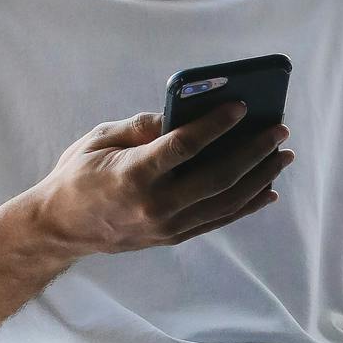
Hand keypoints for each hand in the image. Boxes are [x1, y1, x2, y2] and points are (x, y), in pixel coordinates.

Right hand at [31, 102, 292, 258]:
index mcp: (133, 175)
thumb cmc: (77, 175)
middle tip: (278, 130)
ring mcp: (167, 225)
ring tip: (282, 155)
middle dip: (253, 151)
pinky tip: (267, 188)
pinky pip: (219, 219)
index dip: (216, 125)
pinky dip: (247, 204)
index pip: (184, 146)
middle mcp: (155, 204)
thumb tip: (182, 113)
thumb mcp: (99, 139)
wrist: (60, 229)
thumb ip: (141, 125)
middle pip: (217, 177)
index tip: (241, 106)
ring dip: (259, 177)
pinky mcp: (174, 236)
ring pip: (226, 201)